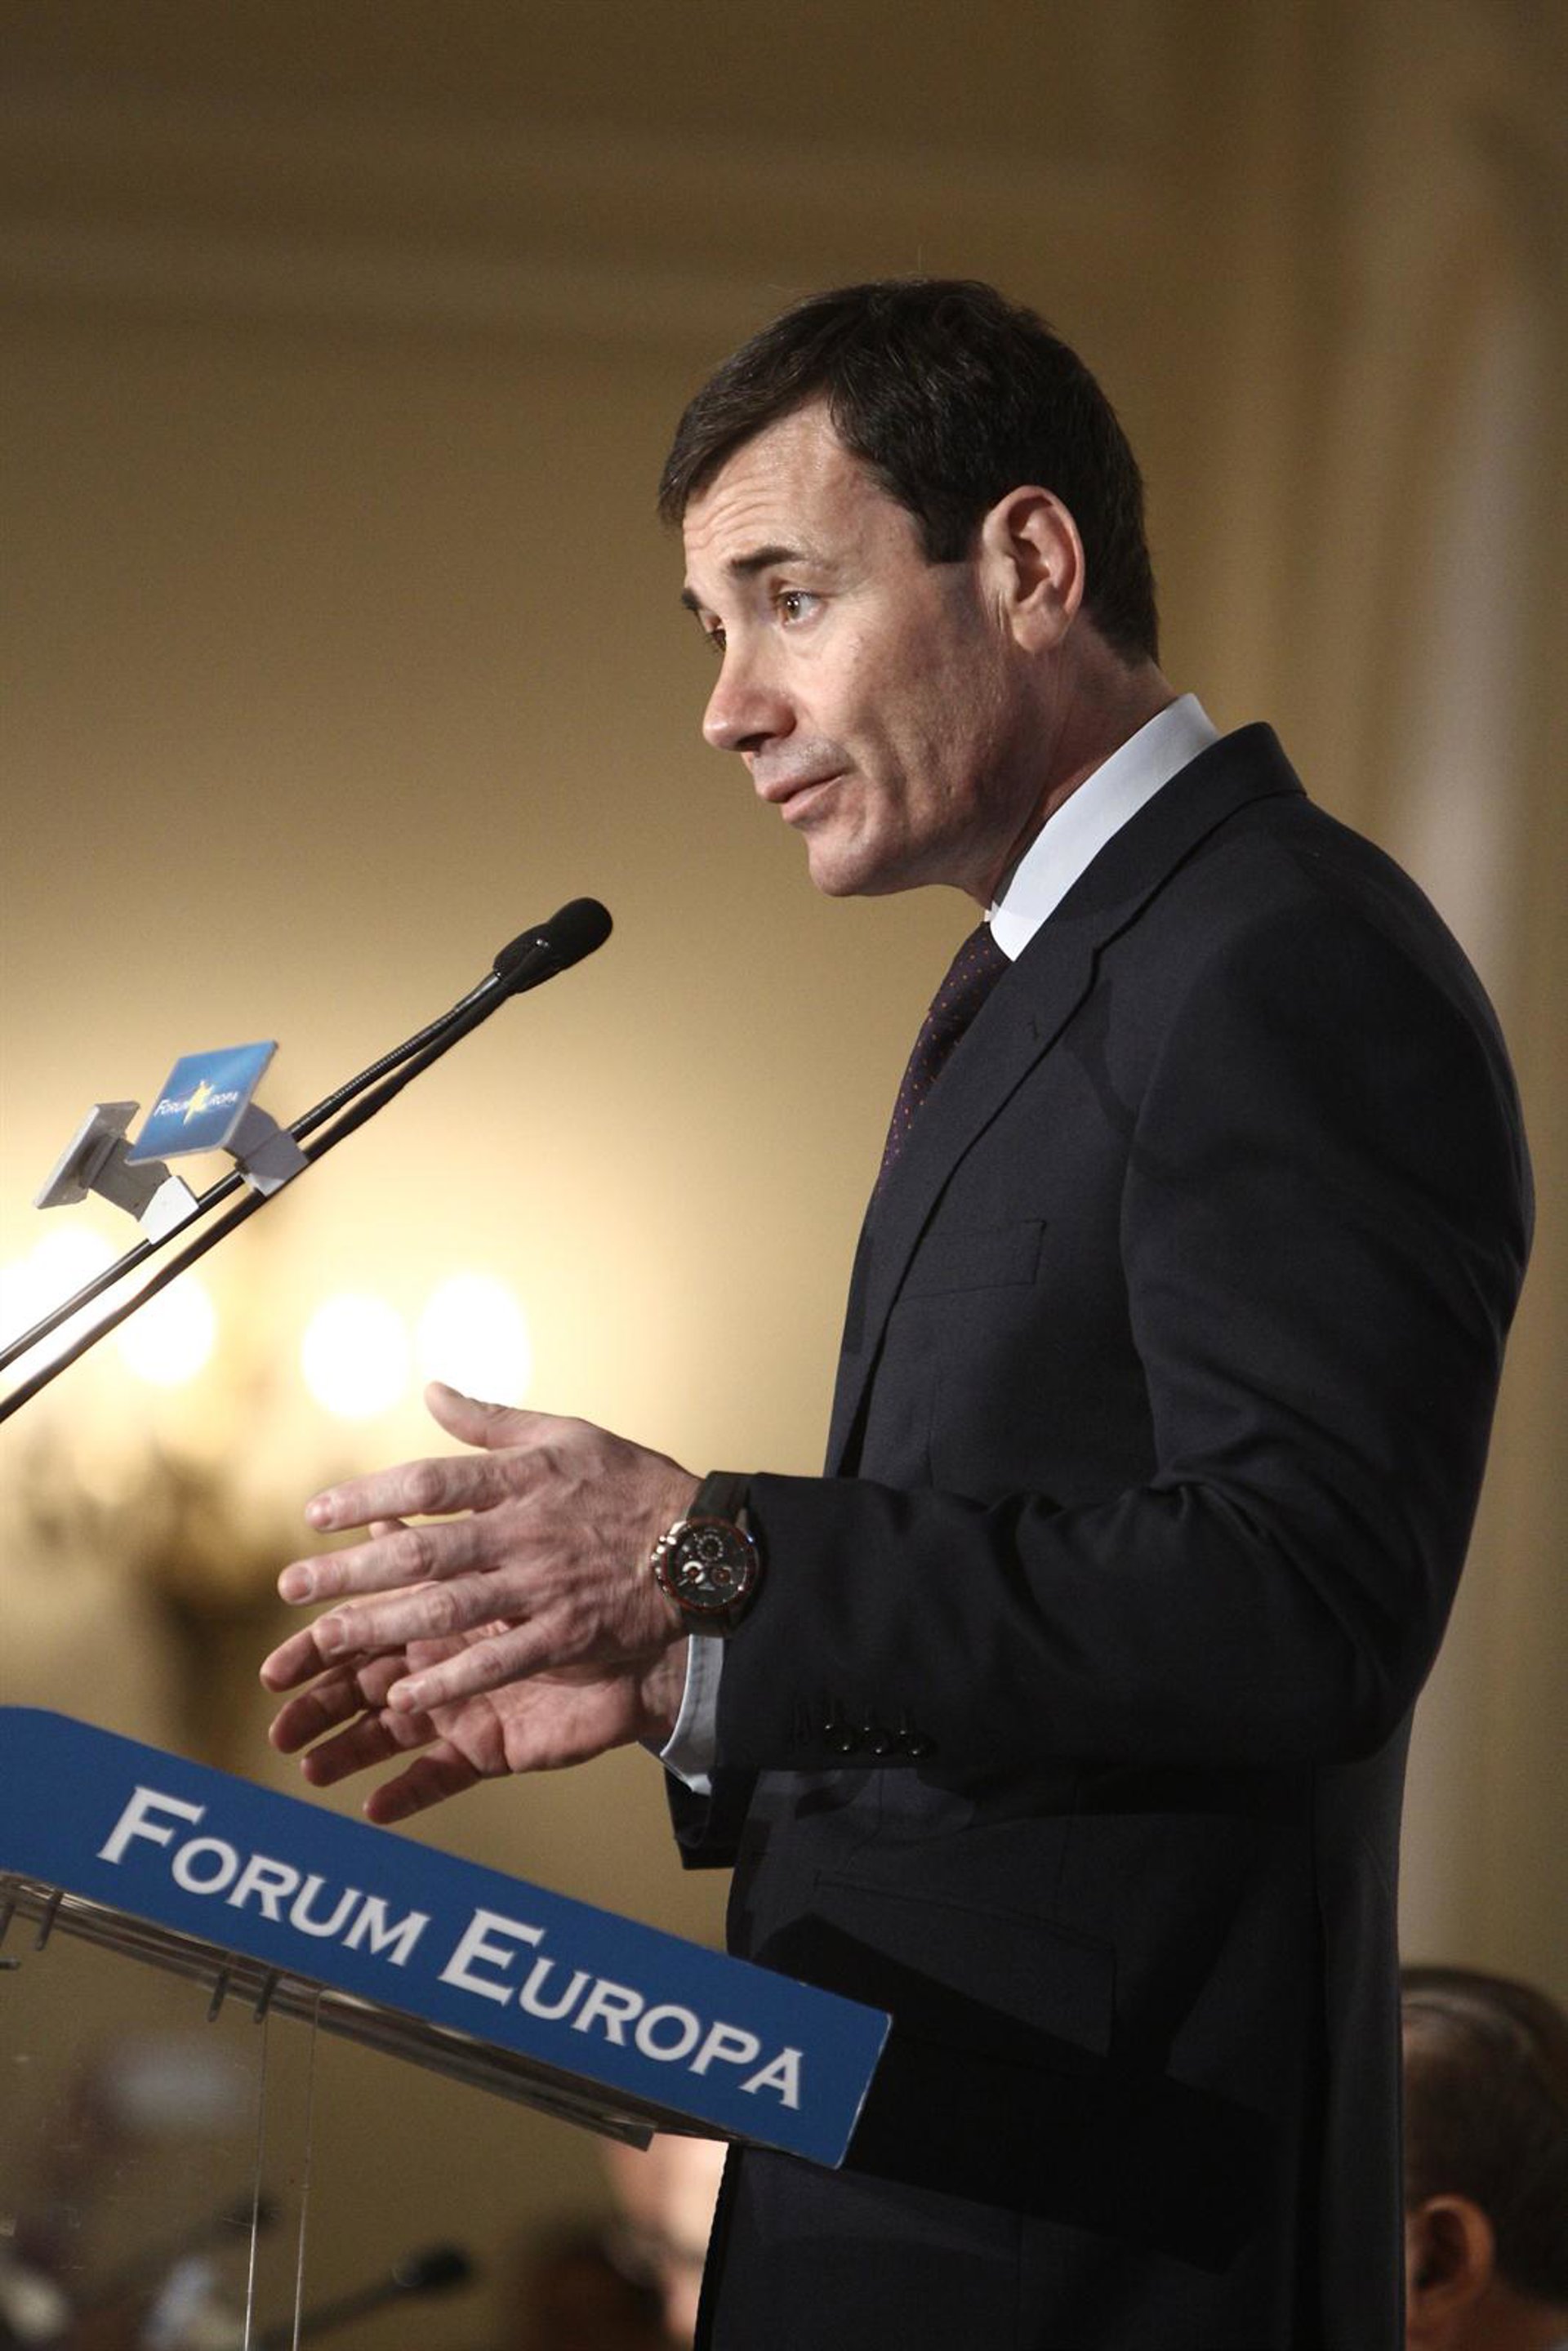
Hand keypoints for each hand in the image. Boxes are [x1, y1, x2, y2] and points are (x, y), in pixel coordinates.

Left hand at [260, 1381, 698, 1820]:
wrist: (706, 1546)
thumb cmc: (635, 1485)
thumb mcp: (569, 1433)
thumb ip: (493, 1421)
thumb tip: (432, 1390)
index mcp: (522, 1479)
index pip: (428, 1485)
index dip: (367, 1498)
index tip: (316, 1514)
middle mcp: (525, 1533)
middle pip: (422, 1552)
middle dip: (349, 1571)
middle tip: (290, 1586)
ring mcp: (544, 1586)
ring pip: (448, 1610)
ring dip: (381, 1626)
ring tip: (324, 1641)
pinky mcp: (566, 1633)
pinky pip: (497, 1660)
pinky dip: (450, 1678)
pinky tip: (404, 1694)